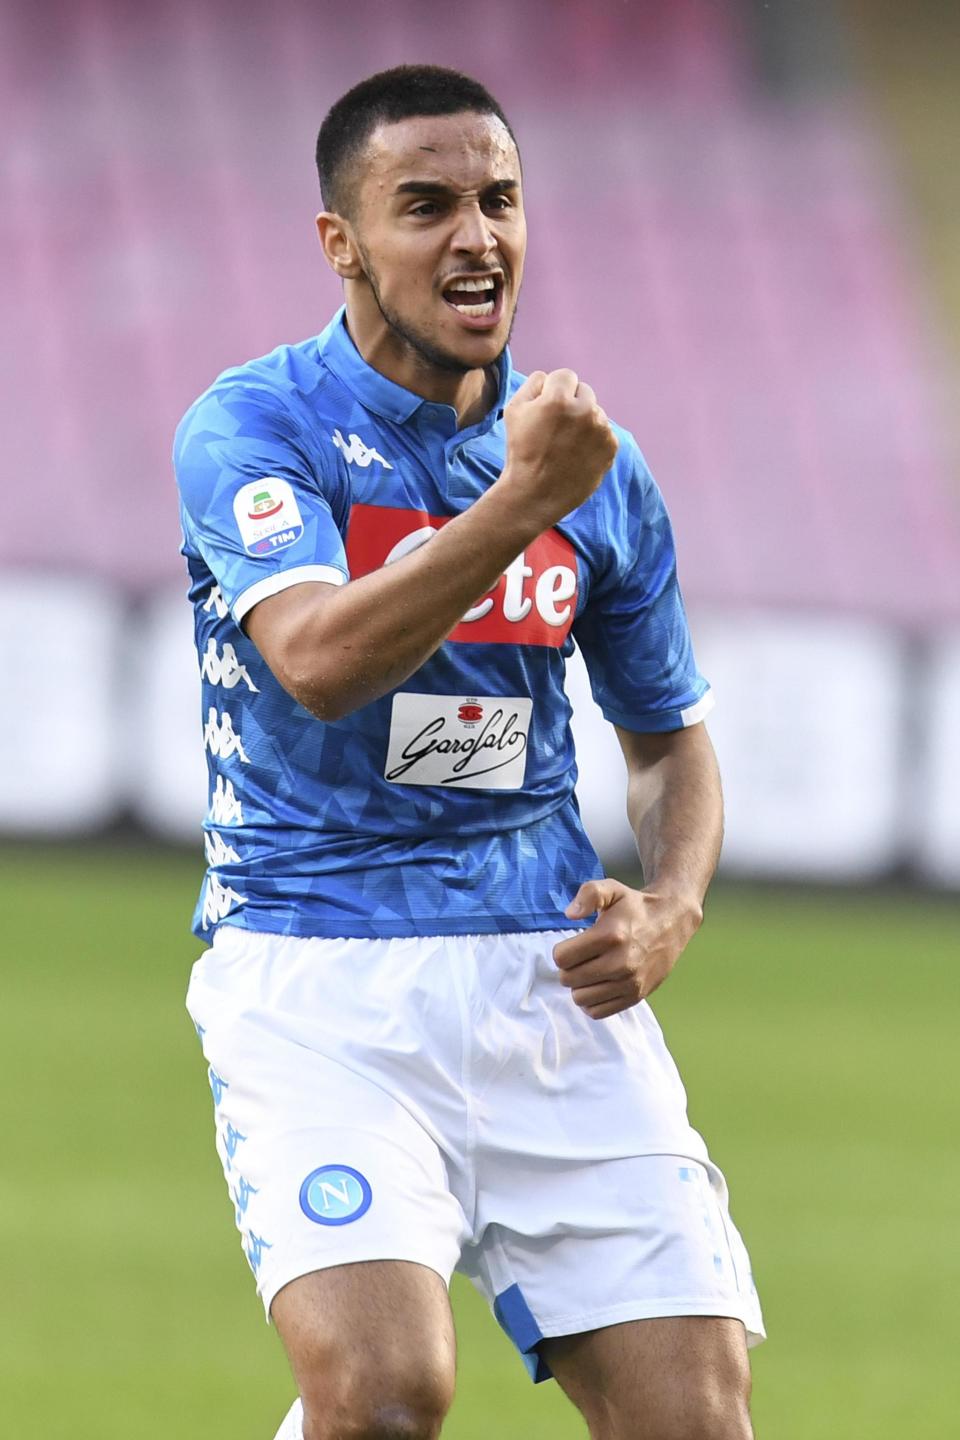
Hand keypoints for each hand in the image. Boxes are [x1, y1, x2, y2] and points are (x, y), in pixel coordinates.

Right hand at [501, 369, 618, 525]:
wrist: (535, 494)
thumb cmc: (521, 451)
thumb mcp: (513, 410)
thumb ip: (533, 384)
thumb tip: (549, 378)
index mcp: (559, 398)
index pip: (565, 376)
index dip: (554, 391)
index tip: (547, 410)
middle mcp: (584, 410)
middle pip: (584, 391)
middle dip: (572, 403)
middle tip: (556, 428)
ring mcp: (601, 429)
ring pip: (595, 412)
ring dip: (584, 422)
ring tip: (566, 444)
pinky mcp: (611, 447)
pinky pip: (605, 432)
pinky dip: (594, 440)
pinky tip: (577, 454)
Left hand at [553, 878, 703, 1019]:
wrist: (672, 922)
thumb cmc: (636, 907)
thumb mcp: (612, 889)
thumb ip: (588, 894)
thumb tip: (570, 914)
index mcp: (611, 935)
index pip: (562, 958)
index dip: (561, 951)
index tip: (572, 945)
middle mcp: (620, 963)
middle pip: (568, 979)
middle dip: (569, 968)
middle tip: (582, 958)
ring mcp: (629, 983)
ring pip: (581, 998)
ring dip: (579, 986)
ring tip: (590, 971)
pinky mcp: (636, 996)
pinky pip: (598, 1011)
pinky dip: (592, 1001)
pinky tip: (599, 985)